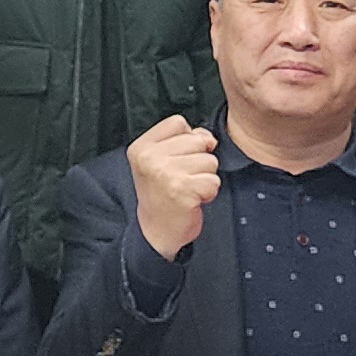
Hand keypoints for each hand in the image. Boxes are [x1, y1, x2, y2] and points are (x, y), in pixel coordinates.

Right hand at [126, 115, 219, 261]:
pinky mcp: (183, 190)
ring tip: (187, 189)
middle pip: (198, 141)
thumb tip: (209, 139)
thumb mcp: (163, 160)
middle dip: (198, 160)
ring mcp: (165, 173)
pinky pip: (213, 181)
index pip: (179, 123)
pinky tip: (193, 199)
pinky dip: (209, 192)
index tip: (176, 160)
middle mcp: (150, 158)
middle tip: (182, 178)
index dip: (186, 140)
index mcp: (142, 147)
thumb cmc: (162, 194)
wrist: (156, 231)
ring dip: (204, 177)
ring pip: (209, 161)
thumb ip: (185, 140)